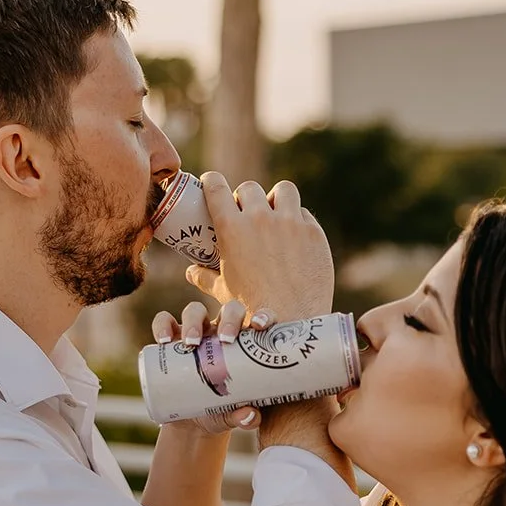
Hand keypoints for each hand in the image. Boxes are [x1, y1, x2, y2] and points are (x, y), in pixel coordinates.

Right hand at [149, 299, 266, 435]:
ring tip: (191, 343)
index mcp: (245, 344)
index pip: (260, 320)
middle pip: (229, 310)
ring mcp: (196, 333)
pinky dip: (162, 325)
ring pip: (195, 311)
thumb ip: (245, 417)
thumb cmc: (220, 411)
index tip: (259, 326)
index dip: (264, 316)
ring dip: (194, 321)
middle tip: (226, 339)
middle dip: (229, 319)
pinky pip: (164, 322)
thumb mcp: (232, 415)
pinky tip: (163, 340)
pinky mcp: (171, 340)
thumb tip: (250, 415)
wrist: (190, 422)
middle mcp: (221, 332)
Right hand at [185, 176, 333, 323]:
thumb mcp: (223, 291)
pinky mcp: (314, 233)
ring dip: (277, 199)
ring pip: (284, 190)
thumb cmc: (251, 309)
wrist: (291, 324)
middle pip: (249, 188)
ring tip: (276, 215)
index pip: (216, 187)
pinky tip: (295, 237)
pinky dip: (298, 221)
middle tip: (247, 211)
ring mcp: (290, 224)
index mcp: (232, 228)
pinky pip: (304, 214)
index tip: (212, 183)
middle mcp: (260, 219)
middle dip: (245, 197)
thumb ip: (205, 277)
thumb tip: (191, 271)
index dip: (212, 182)